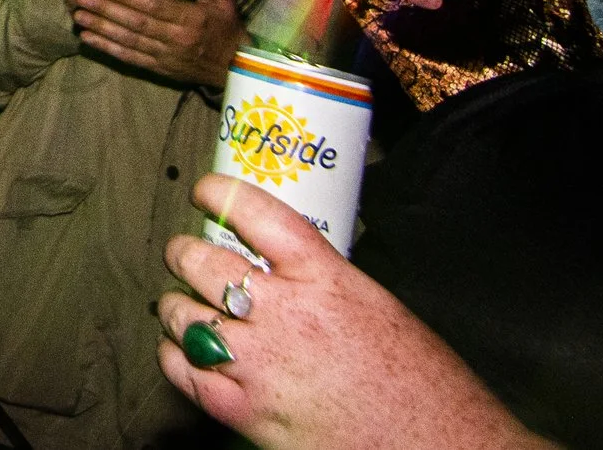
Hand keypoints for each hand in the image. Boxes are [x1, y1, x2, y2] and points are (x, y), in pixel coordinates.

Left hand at [75, 0, 241, 87]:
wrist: (237, 69)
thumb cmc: (228, 29)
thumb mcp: (224, 0)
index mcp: (191, 19)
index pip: (154, 6)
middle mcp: (176, 39)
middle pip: (136, 24)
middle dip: (106, 11)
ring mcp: (166, 56)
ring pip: (129, 41)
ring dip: (101, 30)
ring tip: (78, 17)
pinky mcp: (160, 69)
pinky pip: (130, 58)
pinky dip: (108, 49)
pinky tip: (89, 40)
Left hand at [157, 175, 550, 449]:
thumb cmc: (426, 389)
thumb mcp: (379, 309)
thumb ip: (325, 284)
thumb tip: (287, 271)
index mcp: (326, 279)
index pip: (255, 213)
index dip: (219, 194)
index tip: (206, 191)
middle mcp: (285, 315)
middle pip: (203, 262)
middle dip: (186, 253)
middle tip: (186, 254)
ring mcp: (260, 364)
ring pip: (182, 314)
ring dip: (177, 305)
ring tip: (182, 304)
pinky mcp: (246, 412)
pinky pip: (184, 371)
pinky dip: (176, 356)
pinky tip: (184, 351)